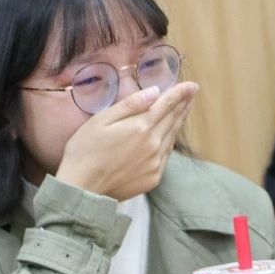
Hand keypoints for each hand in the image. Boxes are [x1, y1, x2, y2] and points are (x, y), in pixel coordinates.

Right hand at [55, 81, 197, 200]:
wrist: (82, 188)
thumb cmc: (85, 150)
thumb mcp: (101, 120)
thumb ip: (130, 105)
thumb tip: (155, 92)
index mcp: (141, 127)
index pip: (166, 104)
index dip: (180, 93)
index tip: (192, 85)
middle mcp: (153, 144)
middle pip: (173, 119)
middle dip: (183, 104)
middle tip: (192, 93)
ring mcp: (155, 163)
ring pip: (172, 136)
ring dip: (179, 121)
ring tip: (185, 109)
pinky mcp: (153, 178)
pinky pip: (167, 154)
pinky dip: (171, 141)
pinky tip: (170, 134)